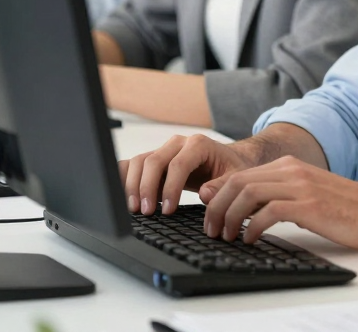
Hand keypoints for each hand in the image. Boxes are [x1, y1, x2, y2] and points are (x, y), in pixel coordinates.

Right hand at [120, 133, 267, 215]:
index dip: (170, 188)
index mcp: (199, 144)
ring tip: (135, 209)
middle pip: (154, 161)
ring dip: (133, 185)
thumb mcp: (235, 176)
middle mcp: (178, 143)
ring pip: (140, 162)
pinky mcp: (155, 159)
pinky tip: (122, 196)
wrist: (227, 159)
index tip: (168, 211)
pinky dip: (124, 178)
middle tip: (146, 213)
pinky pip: (134, 165)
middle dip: (146, 188)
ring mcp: (164, 149)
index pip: (178, 164)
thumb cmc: (231, 168)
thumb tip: (205, 194)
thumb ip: (222, 185)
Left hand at [200, 155, 357, 248]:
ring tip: (226, 236)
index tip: (209, 215)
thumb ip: (274, 196)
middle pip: (238, 181)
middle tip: (211, 230)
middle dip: (216, 207)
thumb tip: (239, 205)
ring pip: (248, 193)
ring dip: (229, 217)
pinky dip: (252, 226)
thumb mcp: (304, 196)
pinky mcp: (310, 206)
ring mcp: (301, 186)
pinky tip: (250, 239)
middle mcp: (293, 171)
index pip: (240, 174)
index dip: (217, 195)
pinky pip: (269, 211)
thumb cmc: (342, 208)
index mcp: (290, 166)